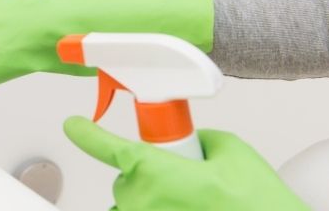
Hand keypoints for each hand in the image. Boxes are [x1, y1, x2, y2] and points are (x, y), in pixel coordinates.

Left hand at [64, 116, 308, 210]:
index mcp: (151, 170)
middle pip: (128, 178)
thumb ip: (201, 138)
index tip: (74, 126)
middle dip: (151, 174)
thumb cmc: (253, 202)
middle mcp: (139, 201)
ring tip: (192, 203)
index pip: (105, 146)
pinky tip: (186, 209)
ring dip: (155, 200)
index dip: (87, 133)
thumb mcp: (229, 150)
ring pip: (135, 203)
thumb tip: (193, 142)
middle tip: (188, 180)